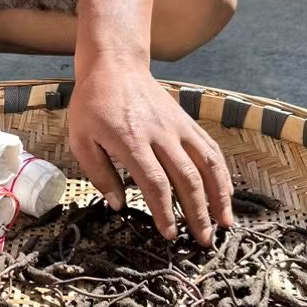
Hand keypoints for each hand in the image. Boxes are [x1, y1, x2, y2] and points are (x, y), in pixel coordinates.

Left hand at [68, 54, 233, 244]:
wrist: (115, 66)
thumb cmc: (93, 105)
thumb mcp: (81, 139)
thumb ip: (100, 174)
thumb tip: (117, 205)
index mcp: (132, 142)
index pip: (155, 183)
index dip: (165, 211)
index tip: (169, 233)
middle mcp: (161, 135)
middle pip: (187, 179)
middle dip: (198, 213)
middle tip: (202, 240)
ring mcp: (178, 127)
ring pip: (207, 164)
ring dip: (219, 196)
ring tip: (224, 223)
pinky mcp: (187, 122)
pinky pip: (210, 149)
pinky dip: (221, 174)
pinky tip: (224, 193)